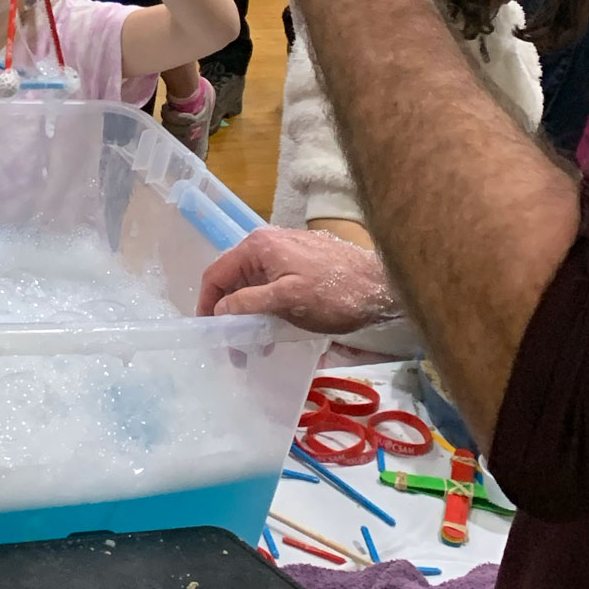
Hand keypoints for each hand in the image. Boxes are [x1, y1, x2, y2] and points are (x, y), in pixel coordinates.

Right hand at [197, 227, 398, 333]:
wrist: (382, 285)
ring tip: (255, 345)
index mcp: (258, 247)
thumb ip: (249, 303)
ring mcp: (286, 251)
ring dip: (249, 313)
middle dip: (229, 312)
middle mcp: (267, 243)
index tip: (208, 331)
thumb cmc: (334, 294)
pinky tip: (275, 330)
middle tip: (234, 346)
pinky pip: (272, 285)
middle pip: (234, 278)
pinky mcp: (301, 263)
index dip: (206, 302)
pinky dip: (266, 307)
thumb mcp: (287, 301)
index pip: (217, 272)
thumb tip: (219, 309)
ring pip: (253, 284)